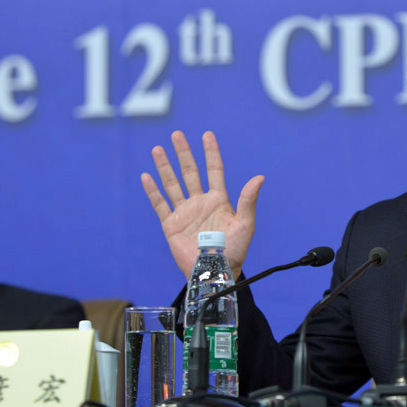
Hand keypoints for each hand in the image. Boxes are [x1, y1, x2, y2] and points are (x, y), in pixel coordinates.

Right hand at [141, 131, 263, 279]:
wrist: (215, 272)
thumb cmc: (234, 251)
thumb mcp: (245, 224)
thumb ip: (248, 200)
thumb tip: (259, 177)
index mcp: (218, 200)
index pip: (214, 170)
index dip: (211, 152)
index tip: (207, 135)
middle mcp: (200, 202)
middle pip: (190, 172)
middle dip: (184, 153)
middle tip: (177, 134)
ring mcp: (184, 212)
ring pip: (172, 184)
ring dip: (165, 167)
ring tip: (158, 149)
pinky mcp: (171, 224)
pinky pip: (160, 204)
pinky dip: (152, 190)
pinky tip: (147, 176)